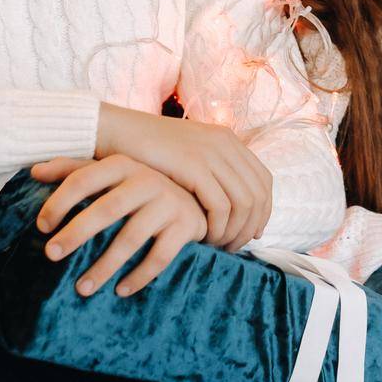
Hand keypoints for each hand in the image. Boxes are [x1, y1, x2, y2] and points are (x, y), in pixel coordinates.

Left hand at [30, 154, 207, 297]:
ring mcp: (168, 203)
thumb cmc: (138, 188)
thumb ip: (73, 169)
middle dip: (77, 233)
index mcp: (122, 165)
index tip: (42, 227)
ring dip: (105, 266)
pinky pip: (160, 256)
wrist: (196, 197)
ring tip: (81, 289)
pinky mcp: (185, 225)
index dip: (60, 201)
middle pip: (107, 208)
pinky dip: (139, 276)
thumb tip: (34, 171)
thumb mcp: (108, 174)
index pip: (84, 178)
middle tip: (51, 256)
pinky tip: (120, 291)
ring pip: (132, 238)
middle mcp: (146, 179)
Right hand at [93, 103, 272, 250]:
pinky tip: (203, 237)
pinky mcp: (194, 166)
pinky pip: (220, 205)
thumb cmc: (149, 152)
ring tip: (217, 246)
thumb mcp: (189, 156)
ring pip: (244, 203)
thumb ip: (212, 174)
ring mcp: (211, 153)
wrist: (118, 133)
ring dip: (234, 231)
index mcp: (228, 140)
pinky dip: (217, 227)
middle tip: (233, 248)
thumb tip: (234, 209)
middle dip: (250, 227)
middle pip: (258, 195)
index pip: (264, 181)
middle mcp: (225, 144)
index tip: (251, 234)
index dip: (263, 212)